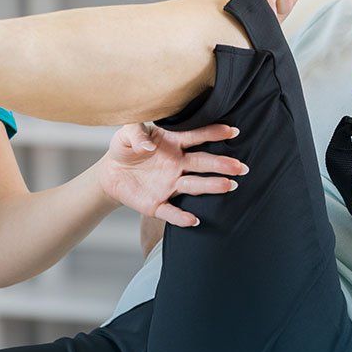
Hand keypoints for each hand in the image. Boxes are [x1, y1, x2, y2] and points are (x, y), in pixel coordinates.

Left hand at [100, 123, 248, 227]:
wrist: (110, 174)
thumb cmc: (124, 149)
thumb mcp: (126, 133)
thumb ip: (137, 134)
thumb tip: (148, 145)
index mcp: (172, 144)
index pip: (196, 137)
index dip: (214, 133)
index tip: (232, 132)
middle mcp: (176, 165)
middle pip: (202, 163)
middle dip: (222, 164)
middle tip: (241, 167)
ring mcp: (169, 185)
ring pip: (194, 186)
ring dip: (211, 186)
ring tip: (229, 186)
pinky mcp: (157, 204)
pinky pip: (171, 212)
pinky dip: (181, 217)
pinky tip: (194, 220)